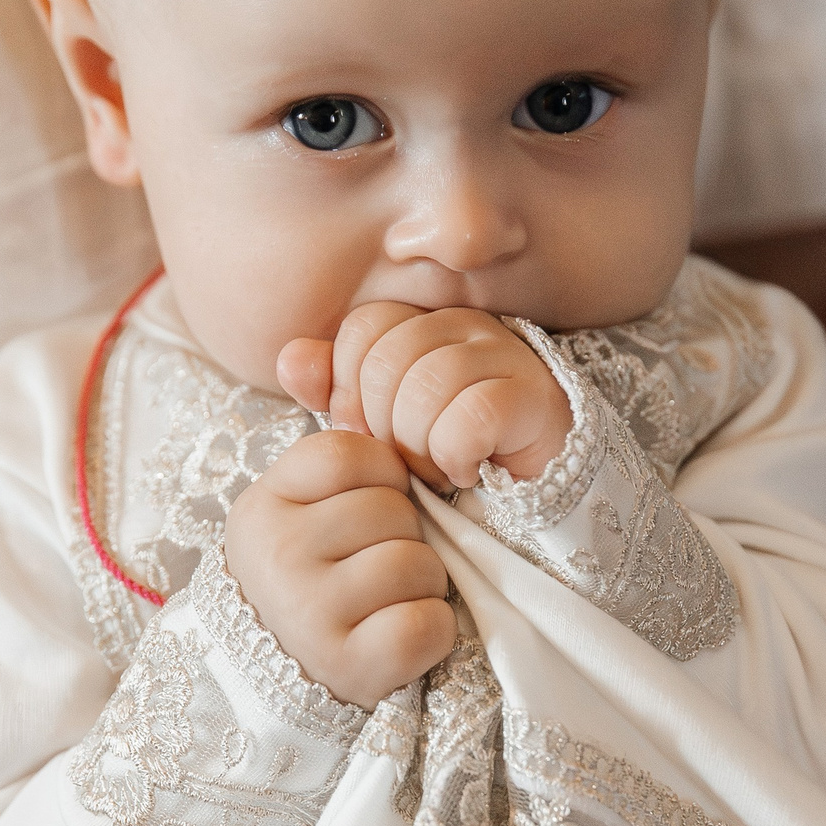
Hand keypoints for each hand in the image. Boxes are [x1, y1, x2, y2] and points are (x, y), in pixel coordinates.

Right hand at [224, 428, 454, 706]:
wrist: (272, 683)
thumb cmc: (301, 587)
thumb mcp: (293, 520)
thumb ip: (341, 481)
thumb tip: (416, 455)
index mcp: (262, 509)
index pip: (347, 454)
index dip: (382, 474)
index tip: (372, 504)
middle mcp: (278, 556)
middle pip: (391, 507)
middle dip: (406, 533)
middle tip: (380, 565)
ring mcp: (309, 612)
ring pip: (416, 562)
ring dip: (424, 583)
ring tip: (391, 601)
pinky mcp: (348, 665)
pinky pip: (427, 623)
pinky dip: (433, 629)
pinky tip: (401, 633)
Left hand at [278, 302, 571, 492]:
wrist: (523, 503)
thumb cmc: (444, 458)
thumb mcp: (378, 427)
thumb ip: (334, 391)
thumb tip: (290, 361)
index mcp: (425, 322)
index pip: (363, 328)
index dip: (353, 388)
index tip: (373, 432)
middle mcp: (467, 324)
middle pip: (388, 357)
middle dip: (385, 424)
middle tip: (409, 457)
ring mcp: (506, 354)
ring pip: (425, 387)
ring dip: (421, 446)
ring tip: (438, 467)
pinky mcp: (534, 396)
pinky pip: (468, 421)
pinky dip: (456, 458)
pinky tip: (468, 470)